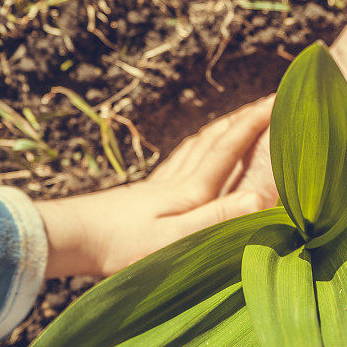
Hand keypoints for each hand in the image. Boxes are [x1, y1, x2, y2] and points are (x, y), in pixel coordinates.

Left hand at [36, 103, 270, 277]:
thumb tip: (261, 198)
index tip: (278, 101)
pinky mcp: (145, 193)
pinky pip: (180, 160)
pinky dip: (197, 147)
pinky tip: (194, 152)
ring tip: (238, 120)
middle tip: (266, 103)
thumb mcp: (175, 240)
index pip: (229, 147)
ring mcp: (159, 184)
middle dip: (243, 119)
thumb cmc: (120, 246)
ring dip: (222, 129)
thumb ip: (217, 219)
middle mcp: (177, 180)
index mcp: (190, 190)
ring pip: (197, 146)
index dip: (255, 123)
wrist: (68, 238)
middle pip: (214, 139)